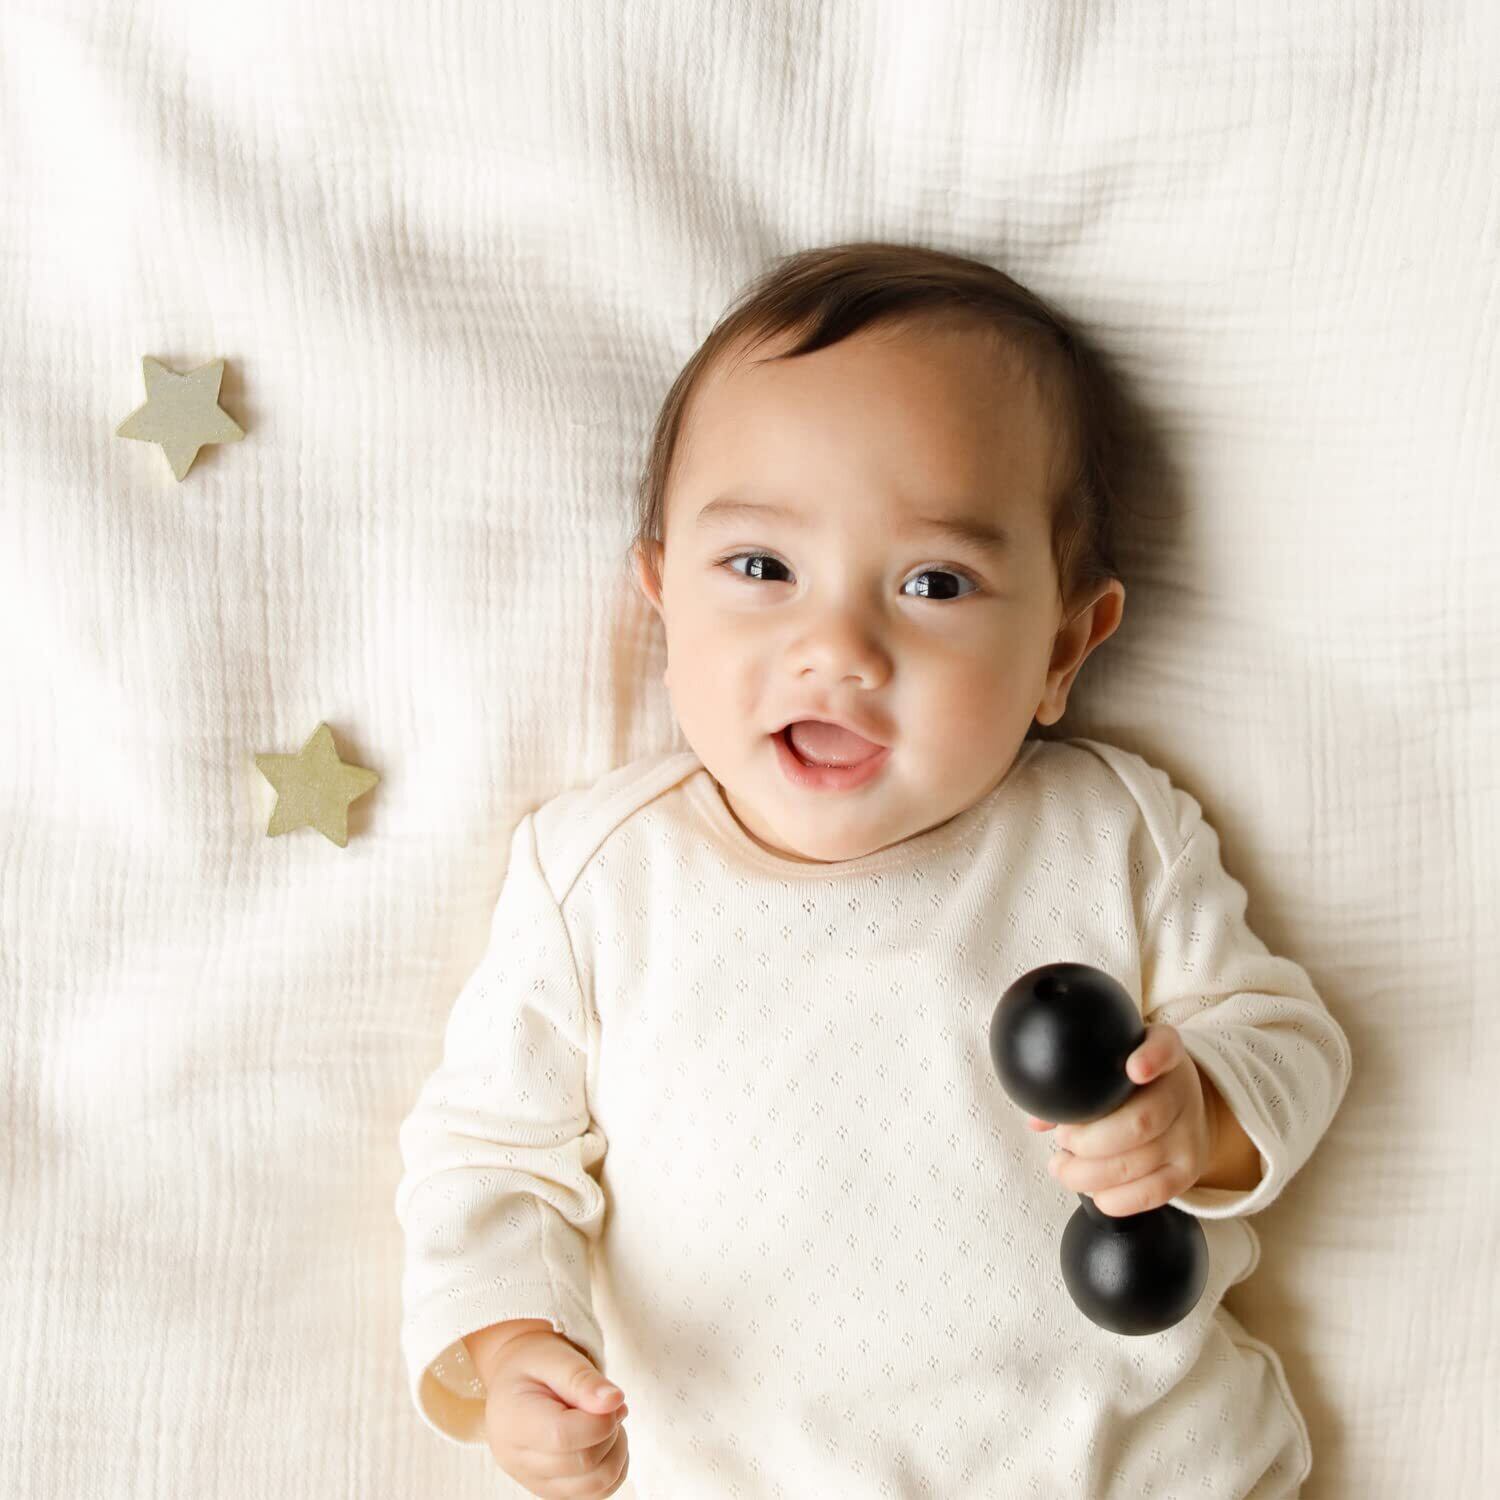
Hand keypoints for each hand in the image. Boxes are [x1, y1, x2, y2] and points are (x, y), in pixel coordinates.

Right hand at [470, 1327, 629, 1498]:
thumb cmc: (535, 1366)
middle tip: (612, 1405)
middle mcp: (518, 1461)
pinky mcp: (553, 1490)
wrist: (515, 1382)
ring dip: (616, 1452)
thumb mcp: (554, 1357)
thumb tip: (614, 1401)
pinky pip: (595, 1494)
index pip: (562, 1437)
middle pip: (581, 1464)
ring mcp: (535, 1481)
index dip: (599, 1421)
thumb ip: (583, 1378)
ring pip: (593, 1487)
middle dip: (610, 1433)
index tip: (613, 1399)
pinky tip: (606, 1440)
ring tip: (608, 1421)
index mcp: (513, 1422)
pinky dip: (613, 1468)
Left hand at [1023, 1023, 1216, 1216]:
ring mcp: (1188, 1133)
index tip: (1133, 1070)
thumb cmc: (1132, 1086)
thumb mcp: (1112, 1067)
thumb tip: (1037, 1120)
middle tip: (1063, 1141)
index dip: (1151, 1059)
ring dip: (1091, 1173)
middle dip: (1089, 1140)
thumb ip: (1076, 1085)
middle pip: (1140, 1121)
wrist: (1181, 1109)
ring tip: (1063, 1168)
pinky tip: (1095, 1194)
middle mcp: (1181, 1092)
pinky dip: (1119, 1199)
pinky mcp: (1188, 1169)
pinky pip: (1156, 1192)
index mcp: (1163, 1053)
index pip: (1164, 1048)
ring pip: (1141, 1161)